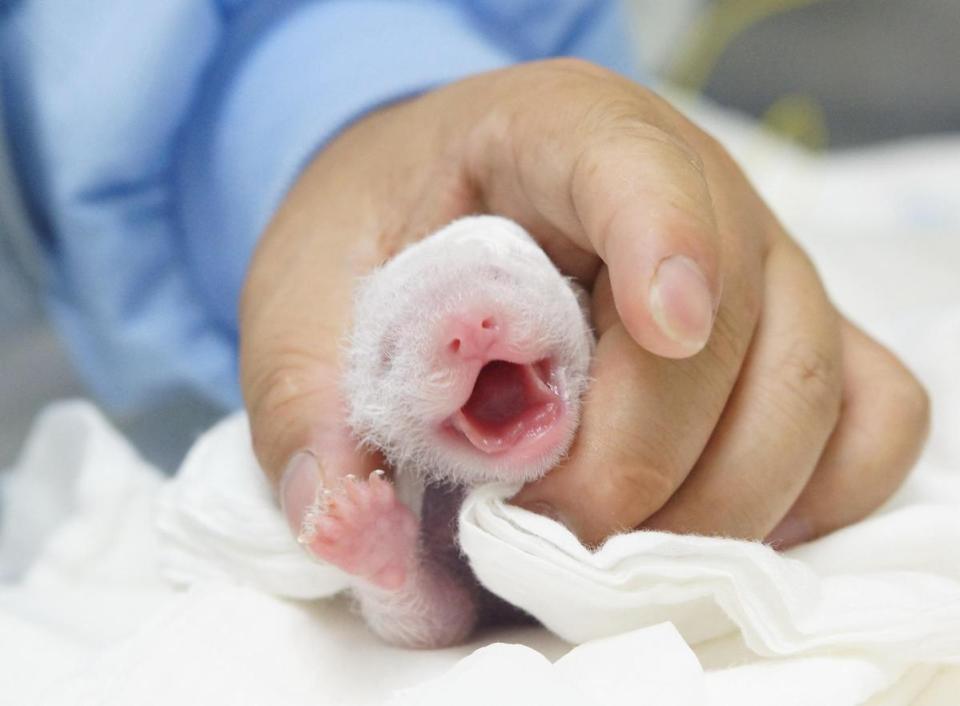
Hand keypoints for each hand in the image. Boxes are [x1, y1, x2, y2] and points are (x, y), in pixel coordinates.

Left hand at [240, 60, 928, 550]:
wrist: (440, 215)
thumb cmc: (381, 238)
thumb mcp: (306, 297)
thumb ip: (305, 399)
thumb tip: (341, 523)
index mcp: (558, 135)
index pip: (640, 168)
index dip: (666, 244)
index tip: (661, 330)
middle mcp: (693, 192)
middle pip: (731, 331)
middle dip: (635, 466)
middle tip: (539, 530)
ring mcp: (763, 272)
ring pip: (809, 397)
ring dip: (712, 508)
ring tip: (605, 546)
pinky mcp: (798, 344)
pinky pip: (868, 424)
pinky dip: (809, 500)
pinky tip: (710, 526)